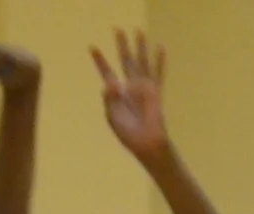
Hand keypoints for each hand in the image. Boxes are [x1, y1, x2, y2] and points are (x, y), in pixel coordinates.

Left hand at [90, 29, 168, 160]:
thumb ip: (109, 99)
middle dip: (121, 46)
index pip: (107, 73)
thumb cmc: (128, 134)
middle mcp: (129, 86)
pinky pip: (157, 73)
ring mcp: (143, 87)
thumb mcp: (112, 117)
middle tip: (117, 29)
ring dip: (140, 47)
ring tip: (139, 30)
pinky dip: (159, 61)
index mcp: (116, 94)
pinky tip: (160, 46)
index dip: (100, 61)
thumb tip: (110, 82)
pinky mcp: (154, 91)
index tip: (92, 47)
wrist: (145, 143)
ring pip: (141, 62)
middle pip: (125, 61)